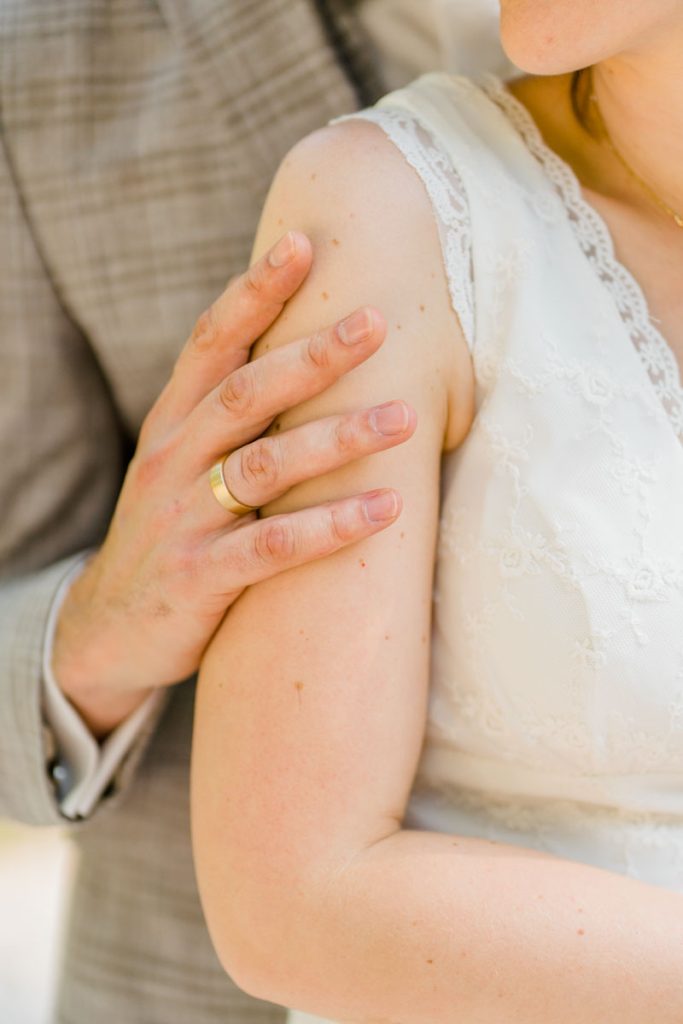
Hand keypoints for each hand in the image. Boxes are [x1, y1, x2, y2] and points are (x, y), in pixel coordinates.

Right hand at [51, 232, 415, 734]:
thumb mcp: (183, 464)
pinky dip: (331, 526)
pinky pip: (273, 548)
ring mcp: (184, 519)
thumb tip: (305, 358)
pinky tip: (387, 508)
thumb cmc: (172, 531)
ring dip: (337, 438)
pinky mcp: (201, 578)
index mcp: (173, 423)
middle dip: (311, 355)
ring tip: (406, 419)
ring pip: (264, 466)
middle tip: (377, 322)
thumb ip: (229, 417)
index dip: (253, 292)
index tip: (303, 244)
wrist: (109, 627)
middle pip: (244, 393)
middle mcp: (174, 460)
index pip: (210, 342)